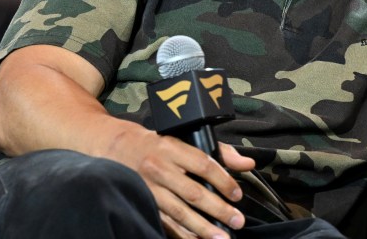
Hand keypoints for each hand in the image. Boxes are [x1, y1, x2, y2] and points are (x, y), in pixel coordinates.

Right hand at [107, 130, 254, 238]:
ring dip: (202, 228)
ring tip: (222, 238)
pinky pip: (164, 222)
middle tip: (237, 221)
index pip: (203, 165)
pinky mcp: (142, 203)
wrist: (118, 147)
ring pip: (179, 212)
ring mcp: (148, 188)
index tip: (237, 195)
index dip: (223, 181)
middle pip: (193, 192)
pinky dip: (181, 234)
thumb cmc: (160, 145)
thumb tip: (248, 164)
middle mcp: (159, 168)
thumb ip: (219, 152)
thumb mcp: (186, 139)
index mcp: (172, 148)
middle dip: (218, 210)